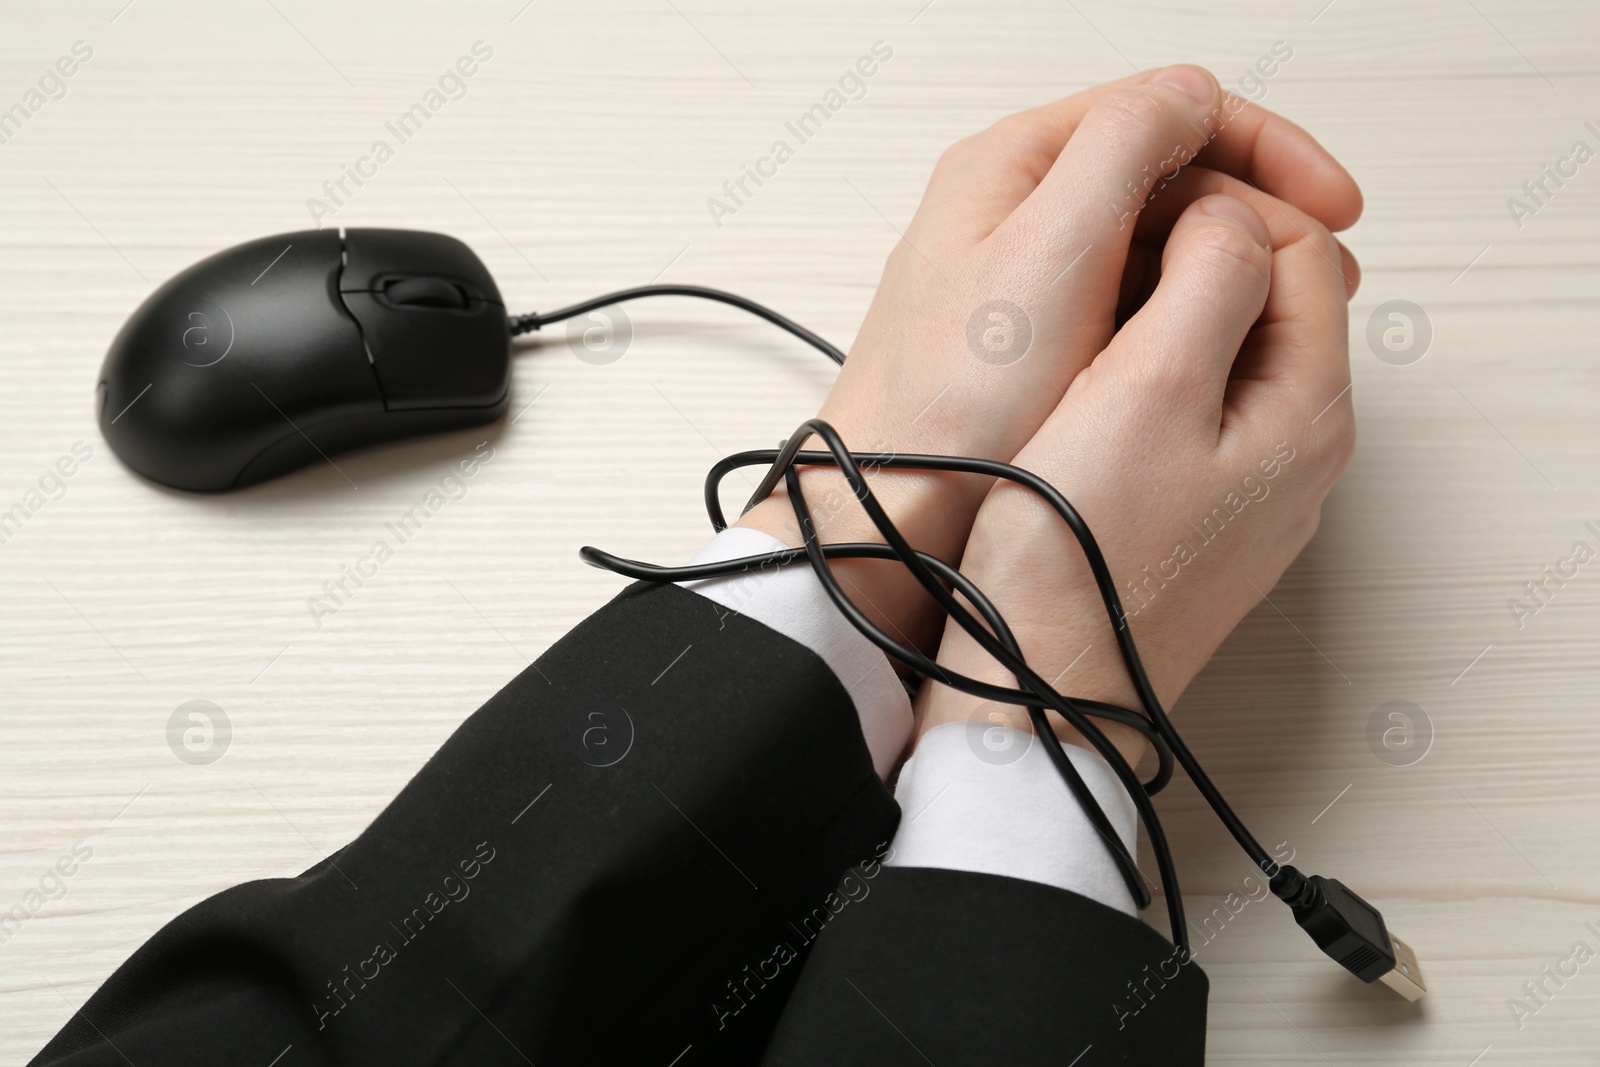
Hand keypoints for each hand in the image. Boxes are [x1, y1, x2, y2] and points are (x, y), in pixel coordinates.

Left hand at [736, 66, 1360, 660]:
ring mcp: (1022, 280)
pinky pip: (1127, 302)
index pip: (1163, 111)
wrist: (890, 517)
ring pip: (1151, 240)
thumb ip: (1124, 148)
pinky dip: (1186, 310)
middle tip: (1326, 267)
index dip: (1263, 146)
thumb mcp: (1050, 250)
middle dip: (1258, 208)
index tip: (1332, 202)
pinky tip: (1220, 346)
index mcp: (1013, 166)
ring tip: (1293, 311)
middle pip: (1164, 173)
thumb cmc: (951, 400)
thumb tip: (1189, 94)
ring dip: (1231, 262)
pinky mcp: (1031, 345)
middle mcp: (1014, 212)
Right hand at [914, 174, 1359, 764]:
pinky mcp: (1193, 521)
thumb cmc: (1078, 560)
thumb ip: (1209, 279)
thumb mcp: (1147, 388)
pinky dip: (1145, 371)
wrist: (1035, 694)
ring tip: (1080, 311)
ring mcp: (1247, 492)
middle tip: (1102, 249)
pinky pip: (1190, 412)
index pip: (1301, 246)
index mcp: (1305, 410)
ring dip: (1162, 310)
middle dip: (1193, 251)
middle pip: (1270, 298)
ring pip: (1225, 353)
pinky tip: (1080, 386)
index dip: (1219, 201)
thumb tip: (1228, 219)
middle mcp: (1295, 452)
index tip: (1135, 202)